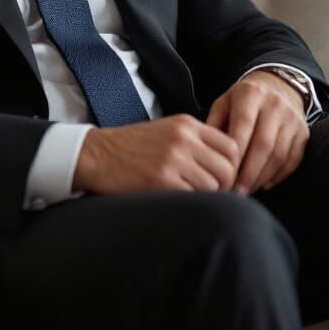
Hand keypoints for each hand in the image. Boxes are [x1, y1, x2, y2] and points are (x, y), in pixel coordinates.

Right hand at [71, 114, 240, 195]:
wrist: (96, 154)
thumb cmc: (131, 148)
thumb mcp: (166, 132)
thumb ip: (194, 143)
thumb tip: (225, 168)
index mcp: (187, 125)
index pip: (231, 146)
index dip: (232, 167)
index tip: (222, 180)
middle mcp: (184, 138)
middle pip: (227, 168)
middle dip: (224, 186)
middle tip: (212, 196)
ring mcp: (173, 158)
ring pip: (213, 186)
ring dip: (206, 198)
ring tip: (190, 199)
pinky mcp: (161, 179)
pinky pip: (193, 197)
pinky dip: (190, 204)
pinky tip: (177, 203)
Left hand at [204, 71, 308, 195]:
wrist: (277, 87)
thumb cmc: (241, 101)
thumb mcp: (223, 104)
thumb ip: (213, 126)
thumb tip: (205, 155)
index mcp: (250, 93)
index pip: (244, 125)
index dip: (234, 153)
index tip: (223, 175)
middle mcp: (275, 104)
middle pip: (263, 144)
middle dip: (248, 173)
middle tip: (235, 192)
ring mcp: (292, 118)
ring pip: (279, 155)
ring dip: (261, 177)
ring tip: (246, 191)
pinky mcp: (304, 133)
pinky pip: (292, 159)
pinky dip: (278, 176)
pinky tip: (263, 185)